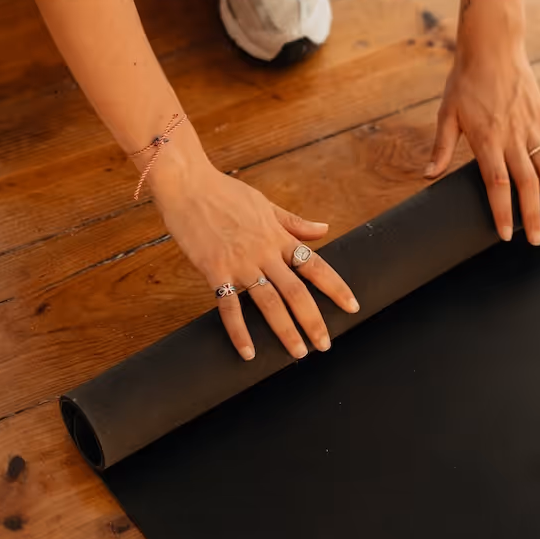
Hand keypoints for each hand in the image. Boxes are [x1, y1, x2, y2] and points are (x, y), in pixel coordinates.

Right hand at [151, 159, 359, 360]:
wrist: (188, 185)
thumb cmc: (225, 192)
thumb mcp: (265, 204)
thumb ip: (294, 223)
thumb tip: (325, 230)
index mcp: (277, 236)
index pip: (315, 266)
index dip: (336, 287)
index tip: (352, 306)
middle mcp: (264, 252)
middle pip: (296, 291)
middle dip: (313, 320)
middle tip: (325, 345)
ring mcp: (240, 263)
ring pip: (269, 303)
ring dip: (285, 331)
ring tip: (298, 353)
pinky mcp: (215, 270)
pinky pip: (229, 307)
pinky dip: (239, 332)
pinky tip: (248, 352)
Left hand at [425, 32, 539, 243]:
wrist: (491, 47)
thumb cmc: (465, 81)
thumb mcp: (446, 114)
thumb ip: (441, 148)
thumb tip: (428, 177)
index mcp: (486, 140)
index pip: (497, 184)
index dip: (502, 211)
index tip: (505, 234)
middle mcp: (513, 137)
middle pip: (526, 184)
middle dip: (531, 215)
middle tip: (536, 241)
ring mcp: (533, 127)